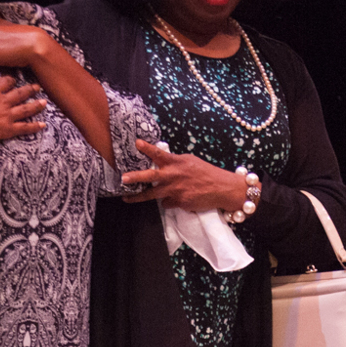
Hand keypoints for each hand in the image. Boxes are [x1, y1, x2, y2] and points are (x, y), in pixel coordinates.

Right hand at [0, 75, 46, 145]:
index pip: (6, 81)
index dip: (11, 79)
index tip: (15, 78)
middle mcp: (3, 101)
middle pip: (20, 93)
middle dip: (30, 89)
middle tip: (38, 87)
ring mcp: (7, 115)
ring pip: (26, 109)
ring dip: (36, 105)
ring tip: (44, 103)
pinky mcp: (7, 129)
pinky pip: (24, 128)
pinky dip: (34, 127)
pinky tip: (42, 125)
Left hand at [119, 141, 248, 210]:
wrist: (222, 188)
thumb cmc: (207, 173)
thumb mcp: (191, 162)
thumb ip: (176, 162)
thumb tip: (163, 163)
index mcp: (177, 162)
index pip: (159, 153)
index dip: (147, 148)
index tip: (136, 143)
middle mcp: (174, 176)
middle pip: (150, 176)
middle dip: (135, 177)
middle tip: (123, 178)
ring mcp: (175, 190)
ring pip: (152, 195)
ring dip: (138, 197)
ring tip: (126, 198)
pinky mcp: (179, 202)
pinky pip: (167, 203)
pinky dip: (169, 202)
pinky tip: (177, 200)